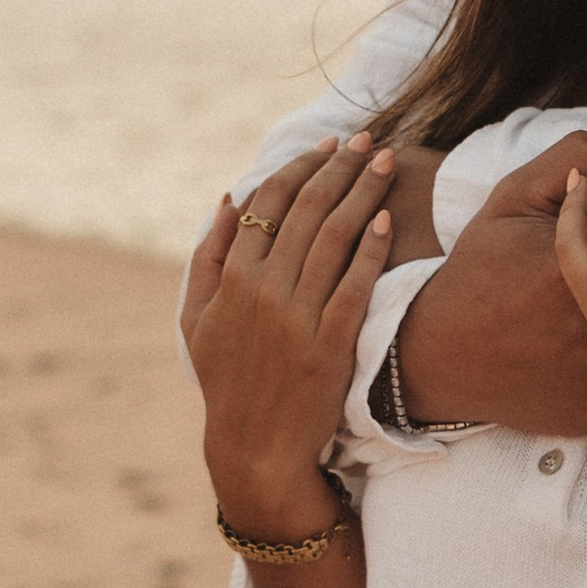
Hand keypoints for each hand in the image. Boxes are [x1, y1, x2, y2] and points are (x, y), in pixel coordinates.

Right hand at [184, 136, 397, 532]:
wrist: (255, 448)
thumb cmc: (227, 381)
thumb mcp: (198, 318)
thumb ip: (209, 255)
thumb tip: (230, 197)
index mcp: (232, 278)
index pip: (270, 201)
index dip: (302, 165)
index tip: (330, 145)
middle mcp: (264, 289)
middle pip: (309, 208)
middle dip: (342, 165)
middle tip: (370, 139)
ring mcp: (298, 316)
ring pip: (336, 235)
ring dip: (364, 191)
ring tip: (388, 163)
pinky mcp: (331, 343)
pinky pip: (356, 283)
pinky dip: (372, 246)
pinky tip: (387, 218)